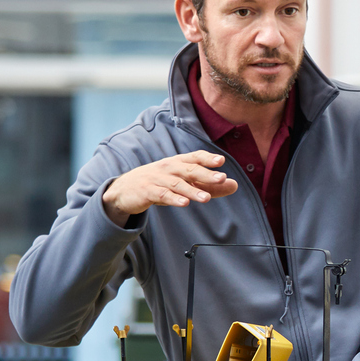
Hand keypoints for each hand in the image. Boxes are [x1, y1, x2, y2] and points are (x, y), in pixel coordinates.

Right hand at [101, 152, 238, 224]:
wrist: (125, 190)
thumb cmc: (159, 184)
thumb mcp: (184, 183)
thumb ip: (209, 186)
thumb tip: (234, 185)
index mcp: (179, 163)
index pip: (195, 157)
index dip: (207, 158)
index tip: (221, 161)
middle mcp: (169, 168)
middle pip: (189, 169)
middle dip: (206, 173)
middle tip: (221, 178)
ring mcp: (157, 179)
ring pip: (178, 184)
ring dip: (193, 191)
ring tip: (206, 198)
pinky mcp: (147, 192)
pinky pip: (162, 195)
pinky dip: (173, 199)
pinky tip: (184, 203)